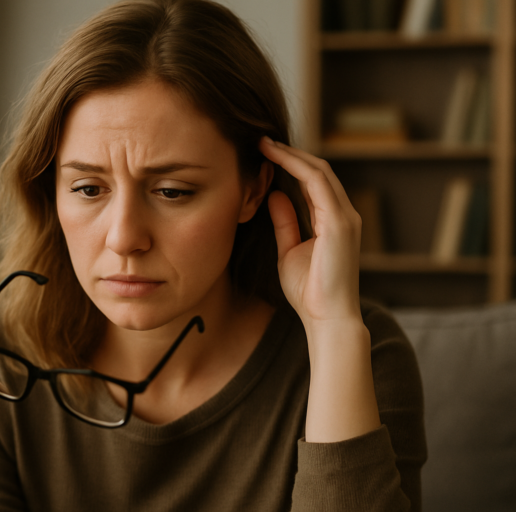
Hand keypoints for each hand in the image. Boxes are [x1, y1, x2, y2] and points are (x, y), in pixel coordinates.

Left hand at [261, 137, 361, 327]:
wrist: (327, 317)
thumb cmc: (309, 291)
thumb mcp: (289, 250)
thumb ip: (285, 222)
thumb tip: (275, 195)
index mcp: (334, 221)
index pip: (314, 182)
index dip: (291, 164)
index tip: (265, 153)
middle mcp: (344, 214)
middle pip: (318, 170)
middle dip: (290, 153)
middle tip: (262, 141)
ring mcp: (345, 217)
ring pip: (319, 171)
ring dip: (291, 155)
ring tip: (265, 144)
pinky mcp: (340, 222)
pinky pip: (317, 184)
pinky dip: (296, 167)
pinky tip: (276, 159)